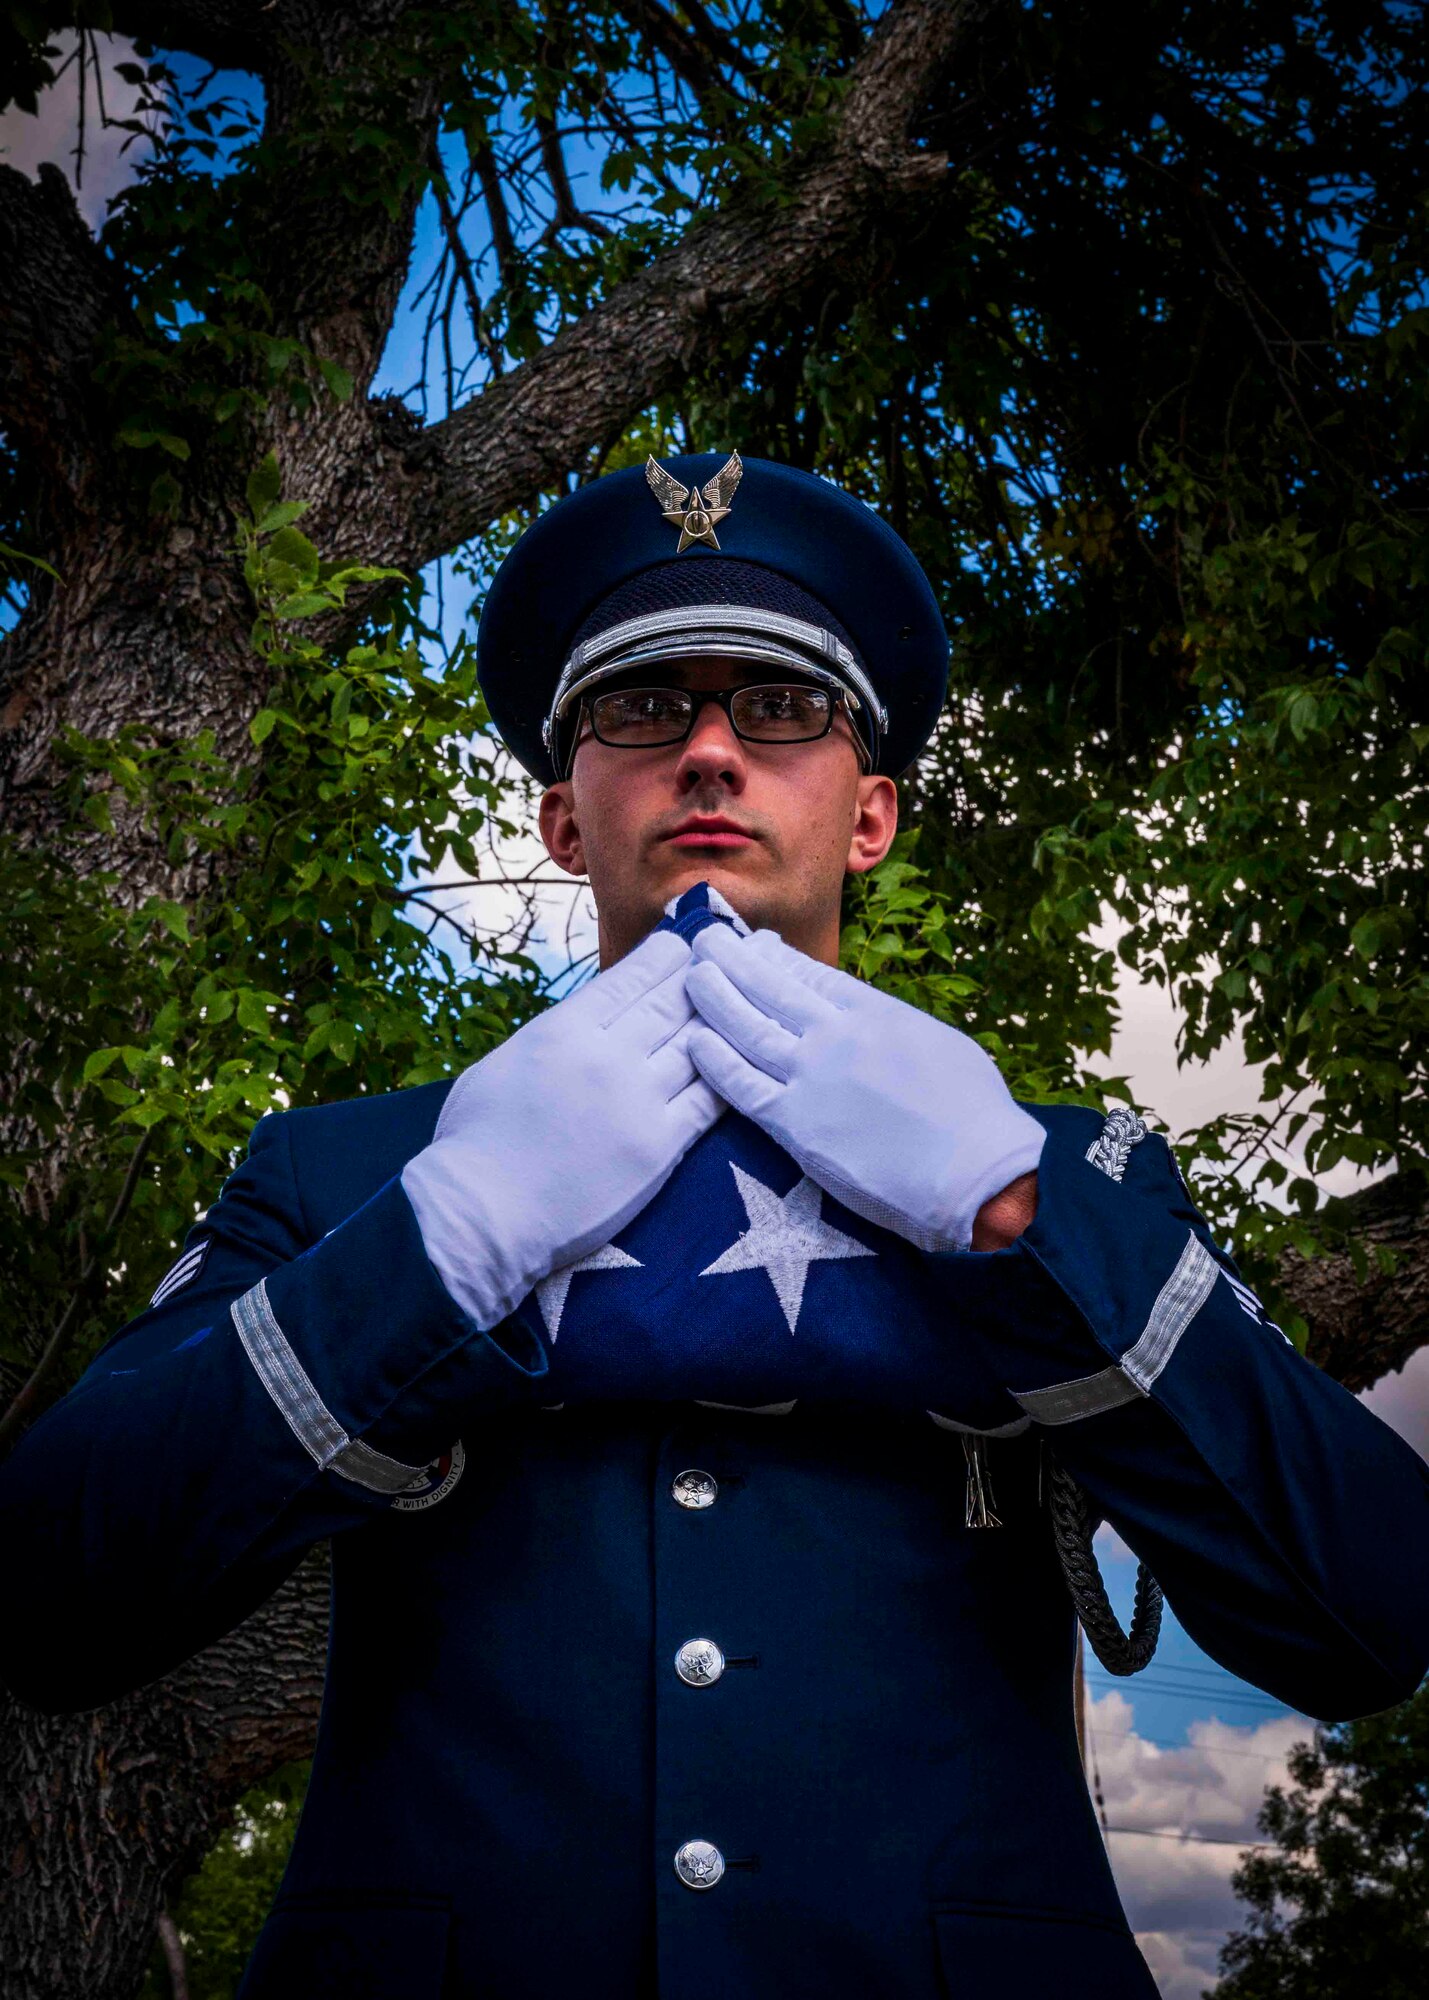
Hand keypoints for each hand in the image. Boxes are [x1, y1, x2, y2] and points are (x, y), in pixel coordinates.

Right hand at [402, 929, 723, 1329]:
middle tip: (731, 961)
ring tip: (744, 1005)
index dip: (665, 957)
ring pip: (696, 1044)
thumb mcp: (505, 1063)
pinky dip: (727, 1075)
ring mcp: (637, 1100)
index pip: (631, 977)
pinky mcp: (658, 1148)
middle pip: (672, 1002)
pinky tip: (742, 1063)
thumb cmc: (475, 1143)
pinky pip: (707, 1100)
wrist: (482, 1216)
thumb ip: (552, 1036)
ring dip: (723, 1022)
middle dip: (705, 978)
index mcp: (563, 1029)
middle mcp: (607, 1055)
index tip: (686, 945)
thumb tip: (585, 1020)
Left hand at [685, 926, 1044, 1253]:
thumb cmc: (973, 1113)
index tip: (752, 945)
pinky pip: (742, 1086)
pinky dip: (715, 1060)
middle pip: (768, 988)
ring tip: (690, 976)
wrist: (977, 1172)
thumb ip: (890, 1027)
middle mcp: (835, 1036)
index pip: (808, 975)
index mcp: (873, 1013)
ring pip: (746, 1027)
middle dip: (731, 961)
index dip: (773, 958)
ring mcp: (812, 1078)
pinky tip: (695, 1040)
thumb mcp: (935, 1043)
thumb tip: (865, 1020)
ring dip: (713, 998)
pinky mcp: (796, 1126)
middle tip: (703, 941)